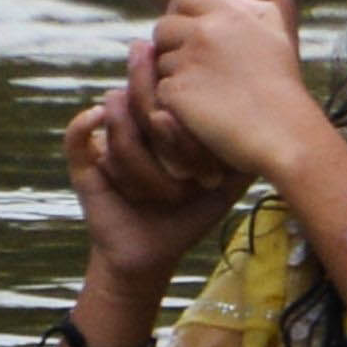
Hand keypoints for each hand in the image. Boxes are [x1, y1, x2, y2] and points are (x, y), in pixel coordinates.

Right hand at [66, 79, 236, 308]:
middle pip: (143, 98)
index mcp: (166, 122)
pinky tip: (102, 127)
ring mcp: (106, 139)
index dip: (188, 126)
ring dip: (143, 166)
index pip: (173, 93)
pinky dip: (85, 125)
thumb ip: (241, 155)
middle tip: (186, 184)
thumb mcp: (223, 185)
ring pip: (120, 124)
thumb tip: (269, 120)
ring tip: (163, 197)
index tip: (205, 175)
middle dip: (169, 141)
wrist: (151, 254)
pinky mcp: (82, 162)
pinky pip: (78, 134)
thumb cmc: (188, 216)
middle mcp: (135, 123)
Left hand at [144, 0, 329, 187]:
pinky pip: (161, 89)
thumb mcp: (276, 40)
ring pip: (159, 60)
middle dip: (174, 45)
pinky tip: (202, 112)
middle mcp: (205, 33)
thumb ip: (255, 11)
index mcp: (230, 16)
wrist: (283, 136)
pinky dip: (175, 101)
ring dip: (175, 74)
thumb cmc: (281, 90)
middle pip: (164, 27)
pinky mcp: (175, 91)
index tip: (199, 35)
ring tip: (209, 94)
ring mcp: (188, 61)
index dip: (188, 13)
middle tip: (200, 71)